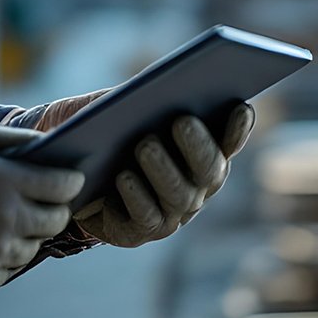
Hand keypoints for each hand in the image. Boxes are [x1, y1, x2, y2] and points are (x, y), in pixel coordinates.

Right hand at [0, 122, 85, 294]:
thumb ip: (10, 139)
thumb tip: (45, 146)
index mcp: (7, 181)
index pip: (62, 186)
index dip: (71, 182)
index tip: (71, 180)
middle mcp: (6, 219)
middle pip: (54, 221)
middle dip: (56, 209)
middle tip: (49, 204)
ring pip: (31, 249)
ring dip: (27, 235)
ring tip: (11, 223)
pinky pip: (6, 271)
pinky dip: (3, 258)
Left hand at [74, 103, 254, 248]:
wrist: (77, 184)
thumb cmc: (110, 140)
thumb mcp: (124, 115)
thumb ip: (143, 101)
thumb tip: (157, 87)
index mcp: (202, 154)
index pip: (228, 142)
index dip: (237, 129)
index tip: (240, 107)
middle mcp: (196, 187)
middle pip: (209, 170)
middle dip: (198, 145)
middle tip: (182, 121)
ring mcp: (173, 212)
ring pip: (179, 194)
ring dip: (164, 169)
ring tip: (145, 146)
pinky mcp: (143, 231)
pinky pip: (146, 216)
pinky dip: (136, 195)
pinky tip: (124, 177)